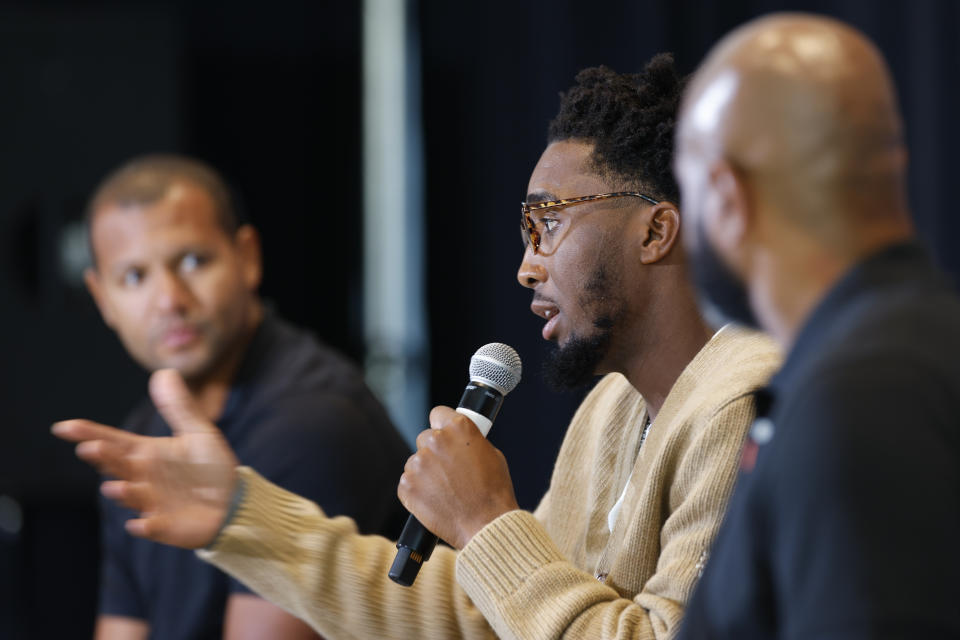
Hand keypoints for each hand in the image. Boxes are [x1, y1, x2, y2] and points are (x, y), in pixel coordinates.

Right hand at [52, 369, 238, 548]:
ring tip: (114, 486)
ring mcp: (152, 502)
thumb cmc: (210, 467)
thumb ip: (180, 407)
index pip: (114, 441)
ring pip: (131, 496)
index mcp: (146, 453)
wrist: (233, 500)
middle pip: (118, 465)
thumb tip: (164, 372)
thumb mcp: (198, 432)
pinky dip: (146, 526)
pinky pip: (153, 527)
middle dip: (104, 458)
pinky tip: (139, 525)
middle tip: (90, 448)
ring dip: (122, 492)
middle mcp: (142, 477)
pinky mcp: (166, 525)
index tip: (64, 427)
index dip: (89, 434)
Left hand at [397, 406, 519, 548]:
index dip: (443, 425)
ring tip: (445, 490)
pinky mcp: (407, 486)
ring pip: (416, 462)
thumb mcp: (492, 455)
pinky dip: (417, 490)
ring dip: (426, 472)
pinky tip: (435, 500)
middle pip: (426, 438)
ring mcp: (418, 464)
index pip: (438, 414)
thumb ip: (470, 441)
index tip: (445, 435)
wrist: (485, 525)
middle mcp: (435, 441)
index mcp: (458, 428)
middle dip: (435, 451)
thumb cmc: (494, 492)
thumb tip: (460, 441)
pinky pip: (408, 482)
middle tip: (449, 469)